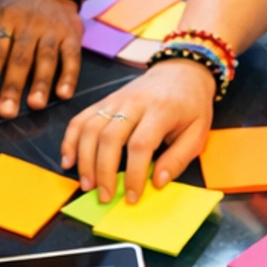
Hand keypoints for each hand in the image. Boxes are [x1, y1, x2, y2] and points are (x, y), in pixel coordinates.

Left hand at [0, 0, 81, 117]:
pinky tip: (63, 94)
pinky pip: (71, 57)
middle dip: (13, 86)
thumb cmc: (10, 15)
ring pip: (46, 58)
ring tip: (35, 105)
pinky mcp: (71, 35)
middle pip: (20, 58)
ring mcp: (51, 29)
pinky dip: (69, 76)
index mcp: (3, 20)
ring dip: (41, 83)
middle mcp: (28, 23)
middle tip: (7, 111)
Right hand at [61, 59, 215, 202]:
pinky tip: (68, 160)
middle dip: (104, 171)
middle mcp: (134, 103)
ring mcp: (115, 101)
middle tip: (105, 196)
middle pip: (109, 137)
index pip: (140, 145)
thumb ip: (179, 158)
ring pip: (90, 128)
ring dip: (84, 159)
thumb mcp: (198, 132)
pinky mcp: (104, 101)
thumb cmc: (191, 105)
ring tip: (87, 184)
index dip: (134, 174)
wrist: (180, 71)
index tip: (132, 196)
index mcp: (161, 110)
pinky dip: (70, 140)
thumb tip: (157, 182)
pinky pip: (81, 119)